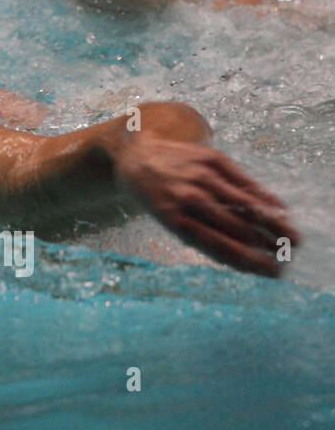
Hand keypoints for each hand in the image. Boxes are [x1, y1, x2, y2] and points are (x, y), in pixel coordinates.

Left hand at [114, 136, 299, 276]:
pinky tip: (280, 210)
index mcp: (176, 220)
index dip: (250, 262)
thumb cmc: (158, 198)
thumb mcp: (170, 222)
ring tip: (293, 238)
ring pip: (245, 204)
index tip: (272, 272)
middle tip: (287, 256)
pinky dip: (264, 197)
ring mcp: (201, 176)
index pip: (220, 247)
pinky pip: (244, 180)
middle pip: (238, 227)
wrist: (136, 157)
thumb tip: (243, 261)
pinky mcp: (211, 158)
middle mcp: (189, 198)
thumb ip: (203, 238)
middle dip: (266, 245)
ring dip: (274, 223)